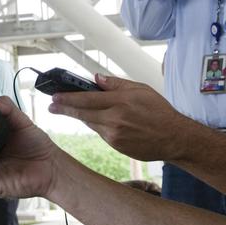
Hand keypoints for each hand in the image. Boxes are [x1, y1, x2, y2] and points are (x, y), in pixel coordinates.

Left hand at [49, 74, 193, 162]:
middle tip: (51, 106)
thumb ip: (117, 84)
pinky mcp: (116, 146)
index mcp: (121, 102)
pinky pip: (100, 133)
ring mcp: (114, 135)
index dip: (68, 98)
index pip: (87, 98)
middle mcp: (115, 119)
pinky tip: (96, 121)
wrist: (174, 138)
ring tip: (66, 111)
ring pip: (90, 123)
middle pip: (82, 113)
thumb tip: (96, 78)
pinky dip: (96, 126)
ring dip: (79, 117)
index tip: (55, 97)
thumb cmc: (159, 111)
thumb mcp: (141, 90)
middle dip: (64, 109)